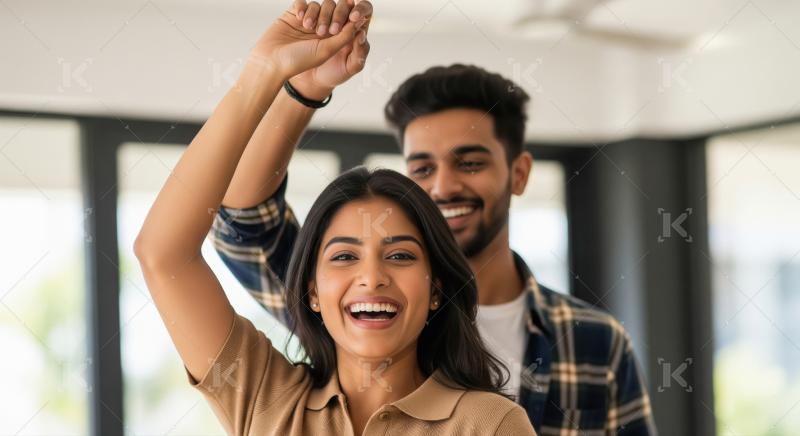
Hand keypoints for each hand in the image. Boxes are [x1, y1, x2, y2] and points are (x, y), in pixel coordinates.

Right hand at [247, 1, 361, 82]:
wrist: (271, 62)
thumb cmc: (300, 61)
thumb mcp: (327, 50)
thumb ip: (344, 36)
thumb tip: (359, 21)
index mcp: (335, 39)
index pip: (350, 20)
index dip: (354, 14)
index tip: (354, 15)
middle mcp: (323, 28)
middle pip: (336, 8)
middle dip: (334, 15)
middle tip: (324, 30)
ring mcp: (308, 21)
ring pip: (319, 5)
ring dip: (316, 14)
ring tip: (307, 28)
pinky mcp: (293, 15)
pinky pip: (303, 2)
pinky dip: (303, 8)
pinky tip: (299, 19)